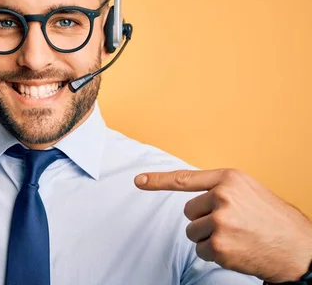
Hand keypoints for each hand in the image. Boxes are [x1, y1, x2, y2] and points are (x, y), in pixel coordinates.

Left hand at [134, 169, 311, 282]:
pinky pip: (201, 250)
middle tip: (232, 225)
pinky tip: (236, 250)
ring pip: (193, 232)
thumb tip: (191, 194)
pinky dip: (215, 254)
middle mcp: (222, 196)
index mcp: (228, 178)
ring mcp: (220, 221)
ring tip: (236, 237)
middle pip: (188, 212)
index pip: (184, 178)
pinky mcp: (220, 245)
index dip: (157, 180)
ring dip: (209, 238)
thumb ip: (219, 188)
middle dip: (204, 220)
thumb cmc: (271, 218)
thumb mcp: (247, 190)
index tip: (137, 180)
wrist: (298, 247)